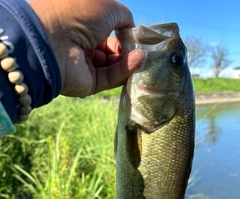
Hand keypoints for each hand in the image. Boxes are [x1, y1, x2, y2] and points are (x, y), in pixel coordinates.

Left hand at [29, 0, 144, 97]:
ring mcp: (84, 66)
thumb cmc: (79, 14)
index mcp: (81, 24)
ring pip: (112, 66)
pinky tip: (138, 60)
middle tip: (137, 46)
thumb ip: (124, 17)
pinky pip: (110, 77)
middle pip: (110, 50)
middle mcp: (81, 45)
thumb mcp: (108, 7)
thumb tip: (131, 30)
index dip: (121, 32)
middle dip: (125, 48)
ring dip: (128, 59)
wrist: (54, 41)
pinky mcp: (88, 84)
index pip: (106, 31)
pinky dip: (125, 69)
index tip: (134, 34)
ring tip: (141, 54)